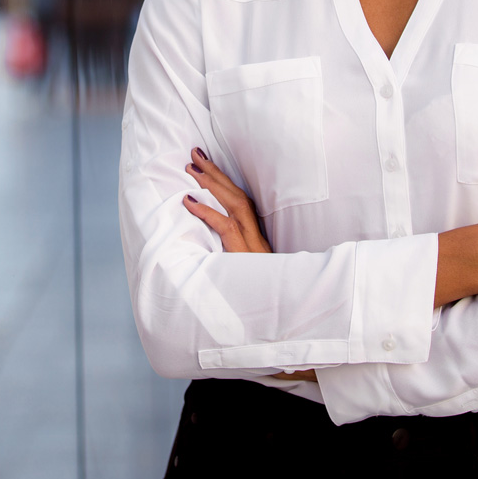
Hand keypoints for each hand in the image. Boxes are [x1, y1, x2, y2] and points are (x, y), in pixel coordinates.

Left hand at [182, 149, 315, 379]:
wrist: (288, 324)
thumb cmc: (265, 302)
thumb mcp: (249, 278)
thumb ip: (236, 263)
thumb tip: (215, 255)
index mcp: (258, 240)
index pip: (242, 202)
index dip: (225, 181)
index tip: (207, 164)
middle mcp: (258, 238)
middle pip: (238, 196)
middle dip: (215, 173)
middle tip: (194, 153)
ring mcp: (254, 246)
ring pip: (233, 205)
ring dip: (211, 184)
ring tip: (190, 169)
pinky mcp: (247, 257)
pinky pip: (226, 228)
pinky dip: (207, 212)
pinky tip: (189, 202)